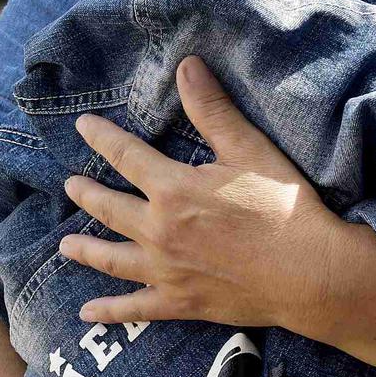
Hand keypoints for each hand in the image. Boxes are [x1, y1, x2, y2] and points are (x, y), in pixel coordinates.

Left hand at [58, 54, 357, 335]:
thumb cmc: (284, 207)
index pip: (125, 155)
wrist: (311, 273)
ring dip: (86, 250)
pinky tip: (87, 312)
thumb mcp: (248, 149)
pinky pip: (136, 308)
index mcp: (172, 190)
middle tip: (69, 186)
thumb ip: (212, 109)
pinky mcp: (181, 304)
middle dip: (87, 194)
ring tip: (64, 246)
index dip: (102, 137)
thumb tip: (187, 64)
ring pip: (113, 259)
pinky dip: (110, 311)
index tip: (83, 125)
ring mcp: (167, 272)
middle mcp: (159, 231)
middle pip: (110, 209)